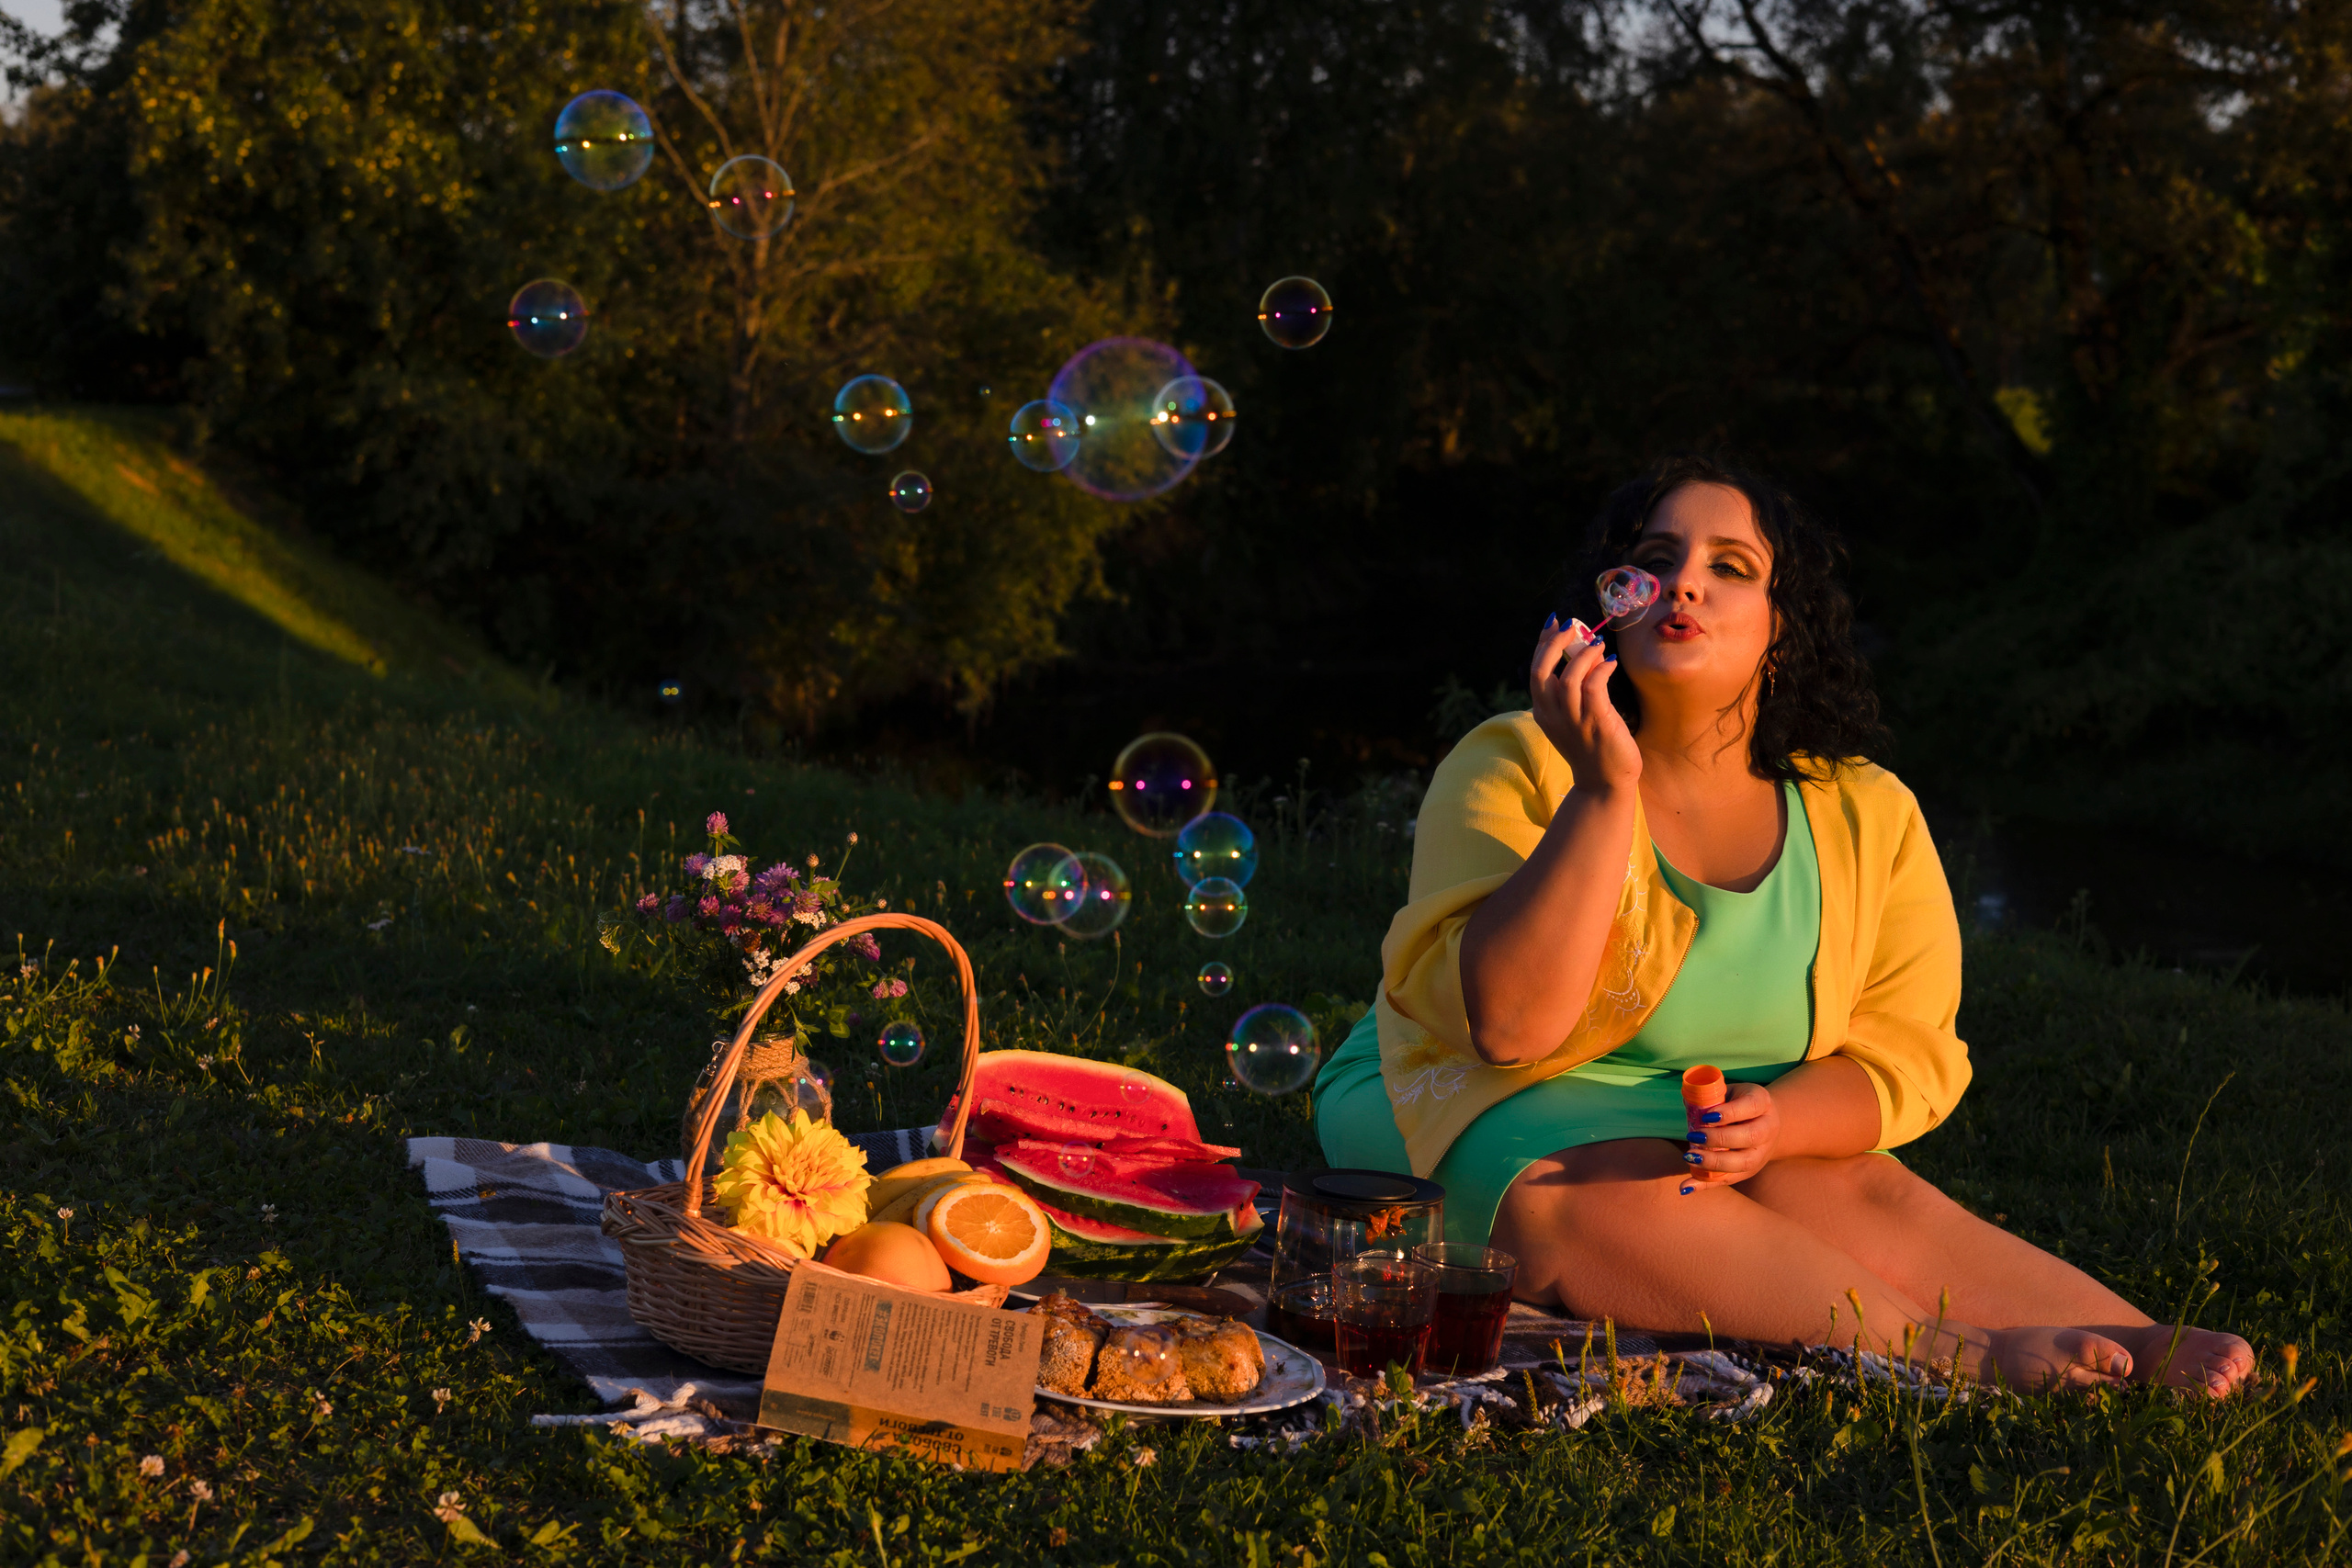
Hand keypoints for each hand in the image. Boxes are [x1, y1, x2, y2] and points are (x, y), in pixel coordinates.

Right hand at [1528, 616, 1639, 791]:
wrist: (1605, 783)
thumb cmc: (1594, 747)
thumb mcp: (1575, 718)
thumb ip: (1574, 690)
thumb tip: (1586, 652)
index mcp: (1542, 712)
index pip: (1535, 671)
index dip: (1543, 643)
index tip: (1554, 623)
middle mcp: (1552, 715)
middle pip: (1542, 670)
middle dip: (1555, 643)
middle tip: (1572, 626)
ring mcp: (1573, 720)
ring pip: (1569, 677)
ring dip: (1584, 655)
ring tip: (1598, 645)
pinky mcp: (1595, 722)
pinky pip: (1594, 686)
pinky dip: (1602, 669)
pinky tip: (1611, 662)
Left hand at [1679, 1080, 1776, 1188]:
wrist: (1766, 1120)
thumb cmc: (1738, 1103)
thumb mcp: (1730, 1093)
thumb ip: (1709, 1097)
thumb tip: (1687, 1105)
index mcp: (1762, 1103)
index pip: (1751, 1106)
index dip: (1729, 1113)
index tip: (1706, 1117)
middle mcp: (1768, 1128)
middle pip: (1750, 1137)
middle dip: (1720, 1139)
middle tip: (1694, 1136)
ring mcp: (1762, 1152)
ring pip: (1745, 1162)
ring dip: (1714, 1163)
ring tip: (1690, 1157)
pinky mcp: (1751, 1170)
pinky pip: (1731, 1179)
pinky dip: (1706, 1184)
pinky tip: (1686, 1186)